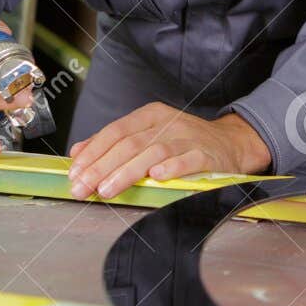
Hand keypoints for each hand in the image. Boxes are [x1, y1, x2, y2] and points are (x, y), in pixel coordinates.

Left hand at [66, 104, 271, 199]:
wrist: (230, 143)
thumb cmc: (184, 142)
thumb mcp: (148, 134)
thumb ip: (114, 142)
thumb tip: (78, 151)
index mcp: (151, 115)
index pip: (115, 131)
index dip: (92, 152)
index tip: (74, 173)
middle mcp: (168, 123)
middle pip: (129, 143)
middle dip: (102, 168)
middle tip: (84, 188)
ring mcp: (188, 138)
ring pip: (153, 152)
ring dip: (127, 172)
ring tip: (107, 189)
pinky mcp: (207, 155)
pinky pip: (187, 160)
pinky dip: (170, 169)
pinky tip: (155, 179)